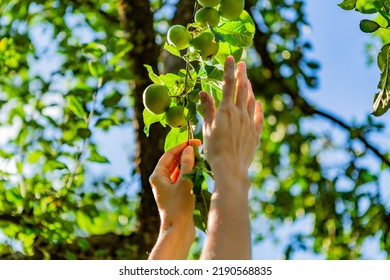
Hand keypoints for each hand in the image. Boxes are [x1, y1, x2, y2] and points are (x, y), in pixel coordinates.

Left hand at [149, 139, 200, 230]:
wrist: (178, 230)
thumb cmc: (179, 206)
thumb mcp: (184, 182)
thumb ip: (187, 163)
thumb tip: (189, 149)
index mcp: (157, 175)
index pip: (168, 154)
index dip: (181, 146)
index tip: (193, 140)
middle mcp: (160, 180)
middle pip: (172, 161)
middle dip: (185, 153)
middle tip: (199, 147)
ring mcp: (167, 187)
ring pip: (178, 169)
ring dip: (188, 163)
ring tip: (200, 157)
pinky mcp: (175, 194)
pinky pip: (181, 178)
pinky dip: (189, 172)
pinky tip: (199, 170)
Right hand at [200, 56, 262, 188]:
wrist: (231, 167)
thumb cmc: (214, 149)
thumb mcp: (206, 128)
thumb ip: (207, 109)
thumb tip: (203, 92)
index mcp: (226, 110)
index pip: (227, 84)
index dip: (229, 70)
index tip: (231, 58)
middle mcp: (240, 113)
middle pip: (242, 89)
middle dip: (241, 74)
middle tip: (242, 63)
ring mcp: (249, 122)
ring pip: (250, 100)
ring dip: (249, 89)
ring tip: (247, 80)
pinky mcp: (255, 133)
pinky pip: (258, 116)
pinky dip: (257, 107)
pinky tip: (257, 103)